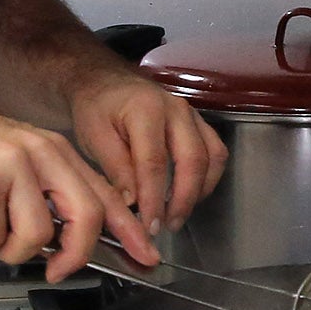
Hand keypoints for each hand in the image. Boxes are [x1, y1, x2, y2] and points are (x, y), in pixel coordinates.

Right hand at [0, 96, 156, 281]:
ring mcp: (12, 167)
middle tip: (57, 271)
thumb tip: (66, 241)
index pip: (104, 193)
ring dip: (9, 248)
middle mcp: (39, 153)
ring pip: (36, 237)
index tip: (147, 256)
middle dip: (75, 255)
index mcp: (53, 149)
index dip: (129, 230)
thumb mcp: (12, 160)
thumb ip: (44, 192)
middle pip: (85, 217)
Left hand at [67, 65, 228, 233]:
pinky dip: (207, 178)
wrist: (105, 83)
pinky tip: (190, 196)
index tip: (149, 225)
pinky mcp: (199, 123)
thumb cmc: (97, 109)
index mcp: (146, 110)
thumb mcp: (94, 136)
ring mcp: (192, 115)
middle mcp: (176, 110)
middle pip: (192, 161)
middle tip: (166, 226)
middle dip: (182, 200)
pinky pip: (216, 153)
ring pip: (211, 158)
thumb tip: (133, 204)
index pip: (154, 163)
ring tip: (177, 216)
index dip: (153, 199)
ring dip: (198, 191)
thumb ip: (115, 169)